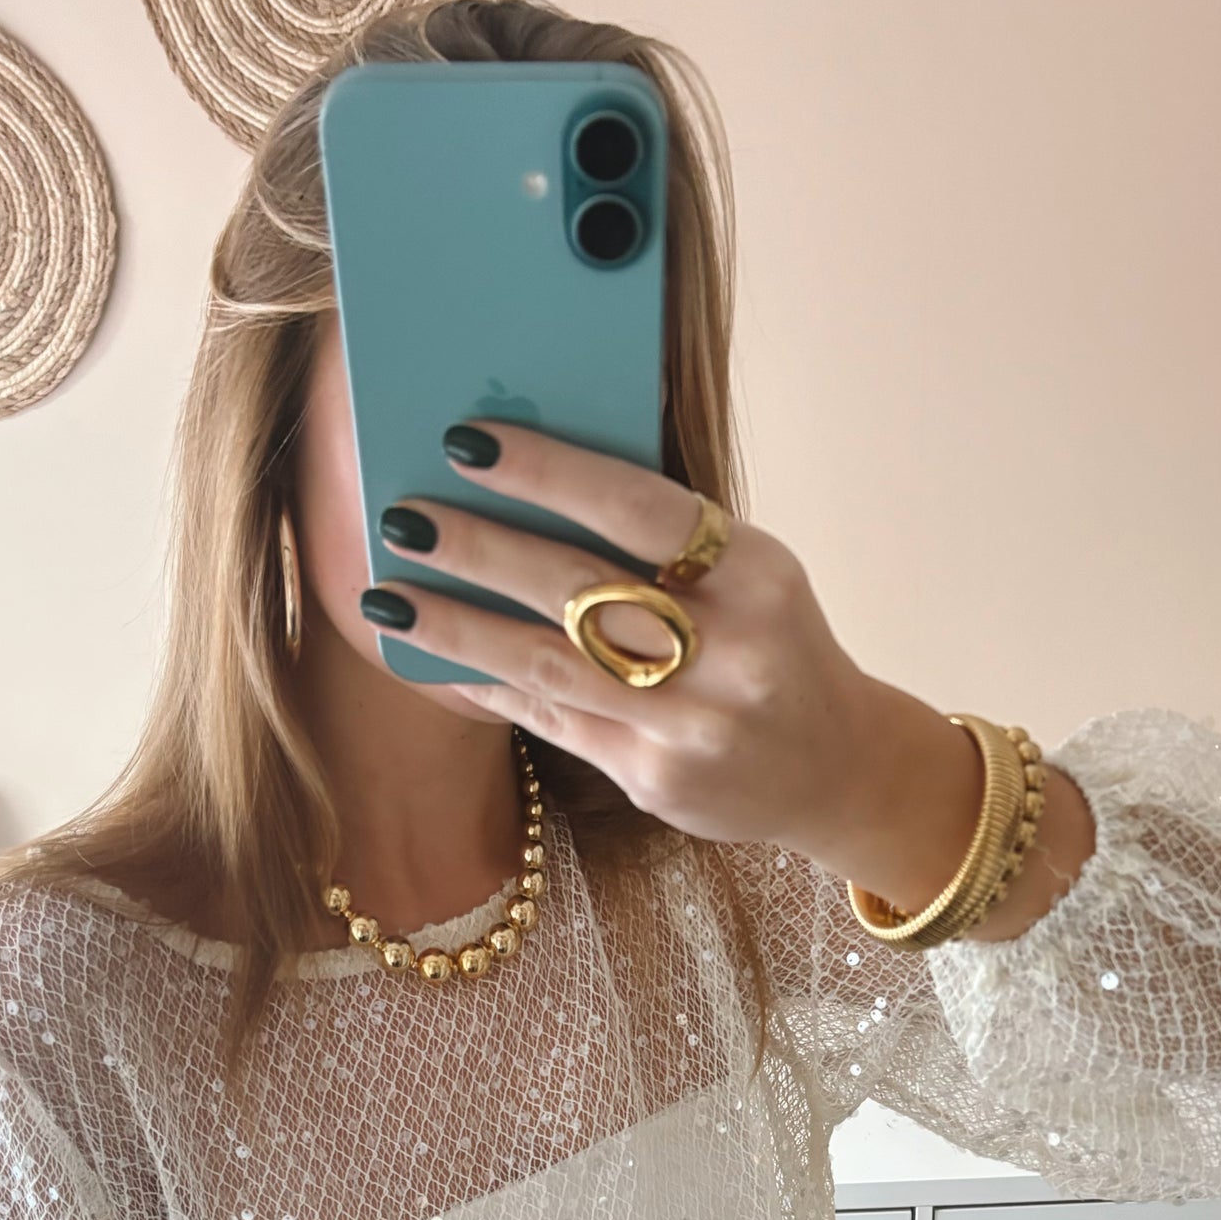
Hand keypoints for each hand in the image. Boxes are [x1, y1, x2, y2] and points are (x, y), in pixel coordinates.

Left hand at [364, 422, 1091, 937]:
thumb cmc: (775, 646)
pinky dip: (490, 684)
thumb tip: (533, 480)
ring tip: (386, 594)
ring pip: (549, 664)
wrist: (834, 770)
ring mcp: (690, 724)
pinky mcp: (655, 779)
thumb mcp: (751, 576)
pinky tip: (437, 658)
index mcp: (755, 576)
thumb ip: (667, 541)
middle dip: (479, 549)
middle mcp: (729, 651)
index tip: (468, 440)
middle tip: (401, 516)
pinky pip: (554, 721)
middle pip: (579, 588)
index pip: (639, 509)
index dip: (549, 473)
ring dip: (457, 626)